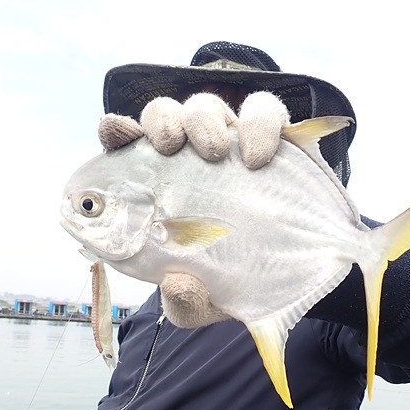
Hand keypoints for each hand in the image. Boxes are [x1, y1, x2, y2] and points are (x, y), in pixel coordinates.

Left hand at [97, 91, 291, 326]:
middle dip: (161, 121)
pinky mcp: (274, 141)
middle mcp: (190, 161)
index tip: (115, 131)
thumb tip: (176, 285)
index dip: (116, 131)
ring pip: (206, 105)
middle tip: (171, 146)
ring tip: (214, 152)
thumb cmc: (232, 284)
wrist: (294, 278)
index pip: (126, 149)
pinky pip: (264, 111)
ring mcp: (231, 147)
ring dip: (204, 119)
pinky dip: (260, 124)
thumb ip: (183, 301)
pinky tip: (258, 156)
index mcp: (159, 193)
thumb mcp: (201, 303)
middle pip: (164, 115)